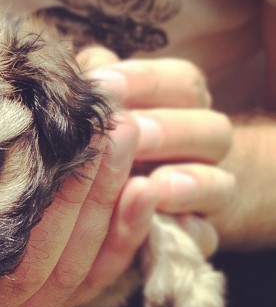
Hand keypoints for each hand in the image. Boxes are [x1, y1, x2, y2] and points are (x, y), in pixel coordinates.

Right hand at [0, 50, 235, 306]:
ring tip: (128, 143)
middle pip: (60, 264)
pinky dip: (124, 237)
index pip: (21, 265)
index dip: (56, 209)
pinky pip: (98, 278)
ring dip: (112, 207)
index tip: (75, 144)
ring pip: (84, 270)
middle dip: (92, 195)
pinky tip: (142, 192)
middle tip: (113, 129)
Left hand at [84, 47, 234, 255]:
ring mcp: (205, 195)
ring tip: (153, 186)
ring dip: (190, 184)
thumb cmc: (104, 146)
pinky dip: (190, 235)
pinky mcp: (196, 236)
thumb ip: (97, 93)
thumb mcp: (98, 115)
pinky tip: (165, 229)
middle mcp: (201, 148)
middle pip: (212, 131)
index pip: (182, 84)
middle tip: (131, 134)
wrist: (127, 202)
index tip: (103, 86)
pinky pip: (205, 238)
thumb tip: (85, 68)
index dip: (145, 81)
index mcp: (181, 109)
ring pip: (220, 185)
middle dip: (167, 131)